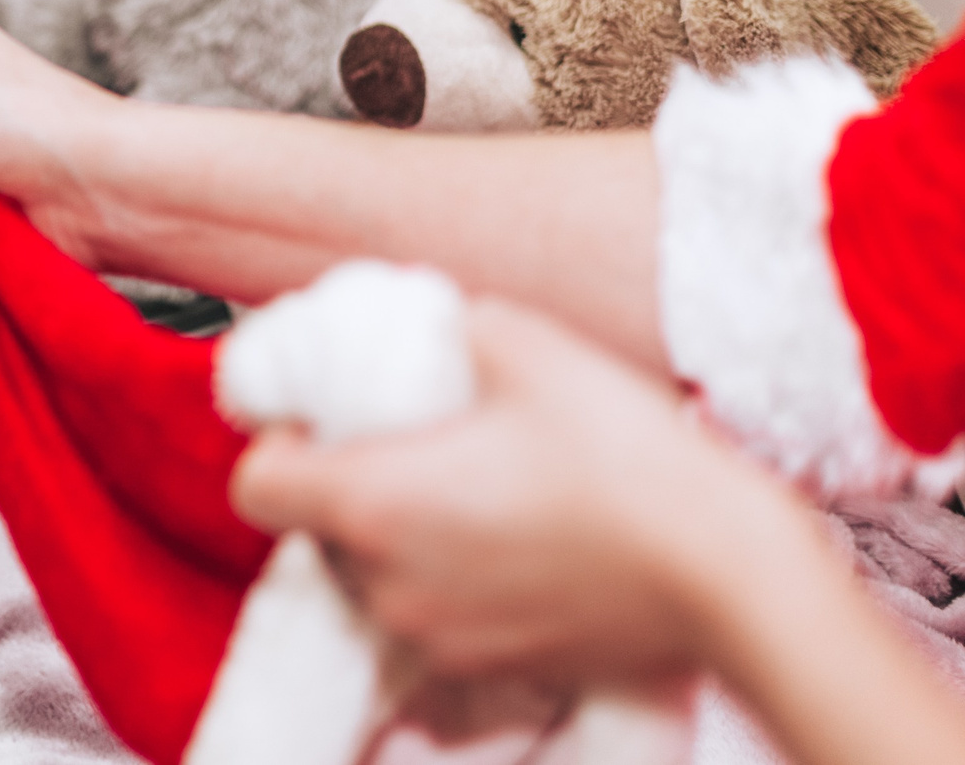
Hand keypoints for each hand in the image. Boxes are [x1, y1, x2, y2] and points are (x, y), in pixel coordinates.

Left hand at [228, 298, 804, 687]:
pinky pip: (439, 615)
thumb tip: (434, 320)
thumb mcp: (529, 348)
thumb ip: (454, 326)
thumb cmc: (629, 462)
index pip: (255, 486)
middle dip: (345, 488)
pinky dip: (454, 578)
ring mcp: (442, 634)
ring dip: (399, 537)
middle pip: (315, 533)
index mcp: (376, 503)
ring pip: (376, 578)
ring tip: (470, 488)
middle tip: (407, 445)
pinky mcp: (495, 664)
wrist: (729, 575)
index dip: (277, 447)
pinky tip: (514, 536)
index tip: (319, 423)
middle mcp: (392, 583)